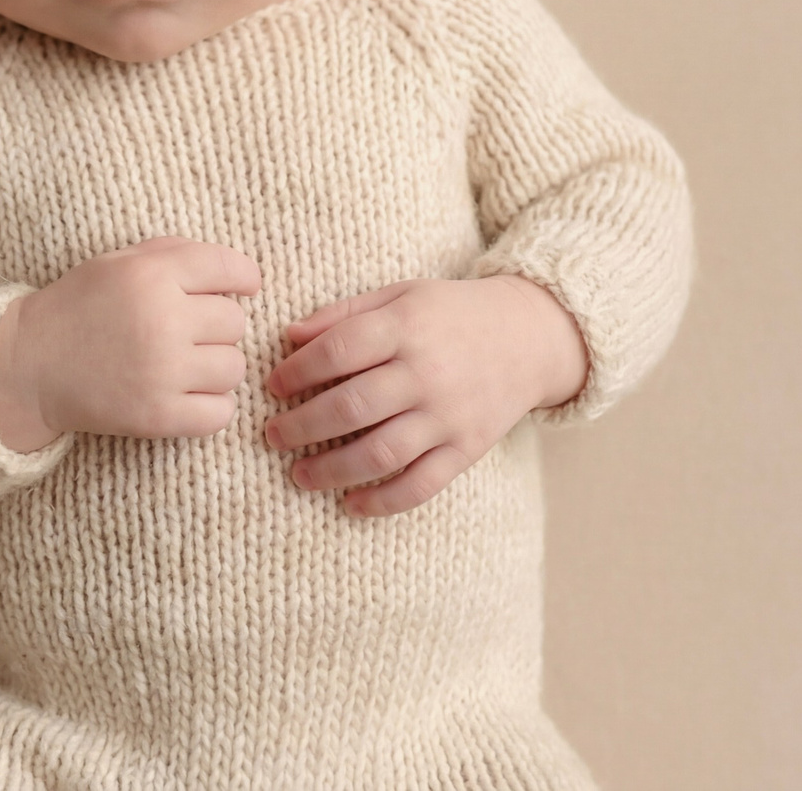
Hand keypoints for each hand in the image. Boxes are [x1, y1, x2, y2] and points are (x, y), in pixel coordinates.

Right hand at [0, 236, 260, 453]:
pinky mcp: (158, 416)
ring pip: (233, 368)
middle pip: (235, 322)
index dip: (244, 277)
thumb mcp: (117, 263)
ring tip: (185, 365)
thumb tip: (236, 272)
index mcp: (152, 275)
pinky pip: (221, 412)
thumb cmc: (77, 308)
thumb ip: (173, 255)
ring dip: (215, 367)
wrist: (28, 365)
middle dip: (216, 326)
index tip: (242, 287)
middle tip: (187, 332)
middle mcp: (162, 320)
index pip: (230, 268)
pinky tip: (188, 395)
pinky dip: (212, 406)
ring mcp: (162, 372)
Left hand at [263, 275, 586, 517]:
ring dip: (332, 469)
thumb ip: (344, 314)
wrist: (529, 337)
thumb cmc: (450, 312)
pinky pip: (421, 484)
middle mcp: (425, 374)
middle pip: (352, 407)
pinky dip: (383, 501)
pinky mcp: (466, 449)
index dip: (297, 371)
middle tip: (272, 435)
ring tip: (298, 474)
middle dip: (302, 425)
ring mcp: (448, 416)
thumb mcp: (399, 296)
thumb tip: (289, 336)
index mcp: (405, 328)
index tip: (272, 386)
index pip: (338, 350)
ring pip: (381, 453)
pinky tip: (350, 504)